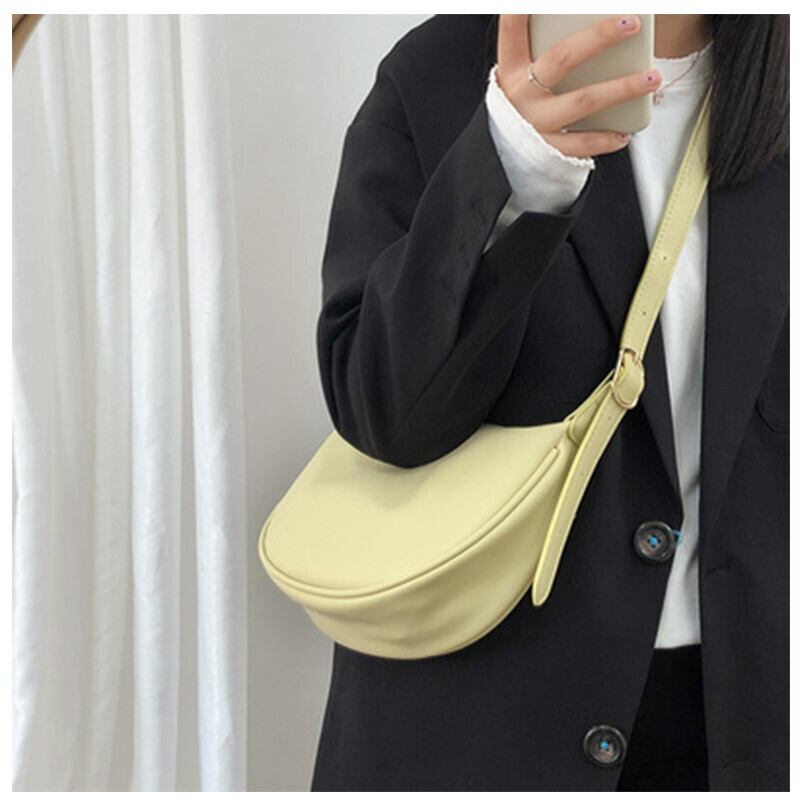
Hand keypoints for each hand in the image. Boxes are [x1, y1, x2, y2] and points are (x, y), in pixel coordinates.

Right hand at [495, 14, 661, 157]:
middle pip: (564, 57)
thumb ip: (550, 52)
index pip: (513, 29)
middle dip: (600, 37)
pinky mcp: (545, 149)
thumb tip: (597, 30)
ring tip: (652, 78)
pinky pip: (580, 143)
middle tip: (632, 23)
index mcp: (511, 68)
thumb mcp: (521, 76)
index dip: (520, 9)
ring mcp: (534, 122)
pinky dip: (606, 138)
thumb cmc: (521, 103)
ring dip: (622, 89)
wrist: (499, 156)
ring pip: (583, 101)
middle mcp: (520, 93)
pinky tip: (626, 131)